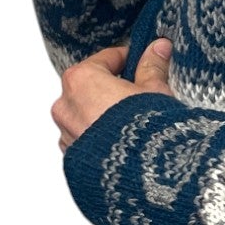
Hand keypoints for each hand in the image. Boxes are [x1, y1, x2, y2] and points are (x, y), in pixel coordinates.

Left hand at [53, 36, 177, 151]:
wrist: (142, 176)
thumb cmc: (145, 131)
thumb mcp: (155, 91)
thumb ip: (152, 67)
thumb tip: (158, 48)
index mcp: (81, 80)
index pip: (106, 58)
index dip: (128, 59)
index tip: (141, 62)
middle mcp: (66, 105)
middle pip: (91, 87)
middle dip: (113, 89)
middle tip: (140, 95)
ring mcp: (66, 134)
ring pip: (86, 114)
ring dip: (104, 114)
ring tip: (132, 124)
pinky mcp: (72, 158)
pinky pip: (85, 139)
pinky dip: (99, 138)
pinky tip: (123, 143)